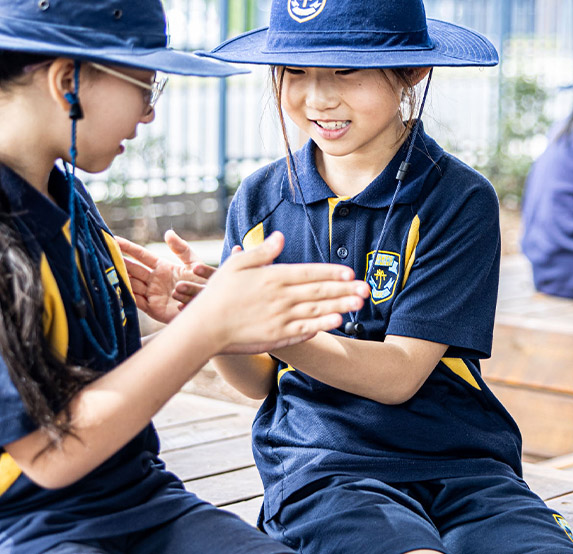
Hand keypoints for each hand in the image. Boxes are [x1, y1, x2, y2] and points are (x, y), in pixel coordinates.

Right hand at [114, 231, 214, 324]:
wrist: (210, 308)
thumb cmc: (204, 285)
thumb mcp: (194, 264)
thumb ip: (182, 249)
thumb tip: (168, 233)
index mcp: (162, 267)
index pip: (141, 255)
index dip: (128, 247)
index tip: (114, 239)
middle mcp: (154, 280)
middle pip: (132, 269)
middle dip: (118, 261)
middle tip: (104, 254)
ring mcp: (152, 294)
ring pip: (131, 284)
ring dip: (120, 278)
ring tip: (106, 271)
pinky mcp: (153, 309)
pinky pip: (137, 301)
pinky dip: (127, 296)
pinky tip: (116, 290)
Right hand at [178, 231, 365, 353]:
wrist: (204, 327)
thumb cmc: (217, 295)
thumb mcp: (235, 265)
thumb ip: (261, 251)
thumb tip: (280, 236)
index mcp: (272, 277)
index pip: (309, 273)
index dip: (331, 272)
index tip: (350, 272)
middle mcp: (280, 297)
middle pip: (319, 292)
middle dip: (345, 289)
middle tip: (368, 288)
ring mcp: (281, 318)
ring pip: (318, 311)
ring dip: (341, 306)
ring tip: (360, 303)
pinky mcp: (277, 336)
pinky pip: (306, 330)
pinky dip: (323, 326)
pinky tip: (338, 322)